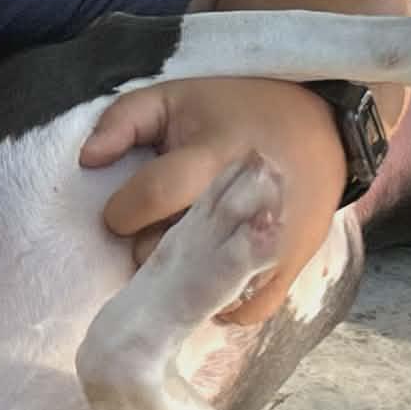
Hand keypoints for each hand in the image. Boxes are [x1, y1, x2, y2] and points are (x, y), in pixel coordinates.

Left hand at [81, 77, 343, 324]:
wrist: (323, 129)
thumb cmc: (237, 111)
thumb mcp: (176, 97)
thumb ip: (122, 121)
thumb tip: (87, 161)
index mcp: (217, 154)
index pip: (153, 197)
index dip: (122, 210)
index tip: (123, 210)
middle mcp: (248, 204)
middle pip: (172, 251)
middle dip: (152, 244)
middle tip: (162, 226)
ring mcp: (273, 244)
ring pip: (203, 291)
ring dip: (182, 279)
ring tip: (186, 252)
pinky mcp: (288, 270)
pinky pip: (239, 312)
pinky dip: (218, 301)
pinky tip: (209, 276)